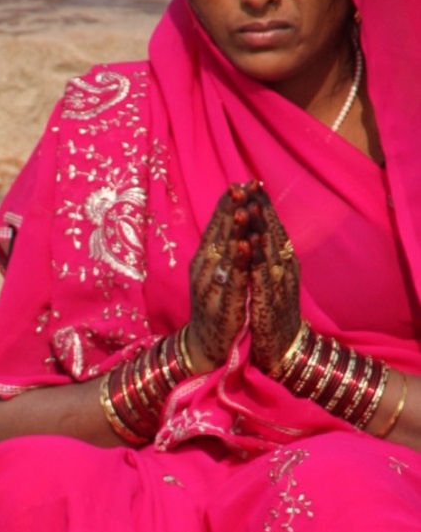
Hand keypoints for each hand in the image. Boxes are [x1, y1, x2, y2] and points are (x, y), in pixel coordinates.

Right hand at [188, 183, 252, 370]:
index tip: (240, 183)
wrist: (207, 347)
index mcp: (204, 261)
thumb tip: (230, 224)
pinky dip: (239, 262)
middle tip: (240, 186)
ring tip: (241, 208)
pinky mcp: (223, 305)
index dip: (227, 205)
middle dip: (230, 210)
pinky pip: (232, 280)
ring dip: (232, 230)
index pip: (216, 226)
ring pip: (223, 254)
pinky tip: (245, 246)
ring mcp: (211, 287)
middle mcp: (203, 270)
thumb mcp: (217, 275)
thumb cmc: (215, 308)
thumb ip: (221, 252)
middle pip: (218, 234)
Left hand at [243, 184, 302, 374]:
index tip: (252, 182)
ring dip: (260, 227)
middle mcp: (281, 271)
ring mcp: (276, 286)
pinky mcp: (267, 303)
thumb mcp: (267, 279)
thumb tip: (258, 232)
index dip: (261, 206)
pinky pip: (260, 277)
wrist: (280, 350)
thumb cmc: (270, 312)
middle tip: (251, 183)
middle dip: (260, 209)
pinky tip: (251, 242)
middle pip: (270, 234)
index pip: (269, 228)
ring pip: (268, 252)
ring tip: (253, 204)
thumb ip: (265, 257)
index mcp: (280, 264)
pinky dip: (256, 258)